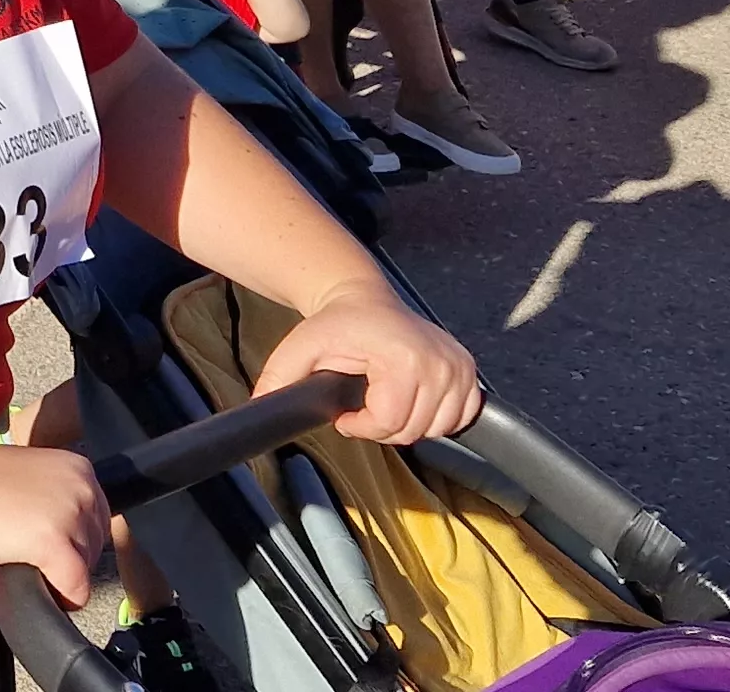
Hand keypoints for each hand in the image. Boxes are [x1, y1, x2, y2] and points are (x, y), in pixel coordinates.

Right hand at [0, 442, 111, 608]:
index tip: (51, 547)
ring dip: (63, 576)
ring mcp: (69, 513)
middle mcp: (81, 486)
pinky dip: (65, 598)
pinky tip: (45, 595)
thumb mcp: (24, 474)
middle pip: (96, 542)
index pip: (98, 516)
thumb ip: (51, 492)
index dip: (74, 538)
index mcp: (76, 466)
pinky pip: (77, 586)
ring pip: (88, 565)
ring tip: (29, 570)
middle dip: (70, 557)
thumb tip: (63, 525)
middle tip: (36, 562)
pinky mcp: (53, 543)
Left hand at [252, 285, 482, 445]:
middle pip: (413, 429)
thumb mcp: (300, 347)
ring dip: (408, 424)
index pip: (390, 422)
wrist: (365, 299)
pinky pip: (460, 416)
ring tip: (384, 401)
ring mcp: (458, 365)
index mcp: (403, 357)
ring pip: (437, 428)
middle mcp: (438, 361)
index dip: (362, 427)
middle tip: (363, 407)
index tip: (346, 415)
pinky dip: (437, 418)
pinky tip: (412, 400)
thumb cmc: (337, 323)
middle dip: (381, 427)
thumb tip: (261, 407)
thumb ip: (279, 377)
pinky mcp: (468, 369)